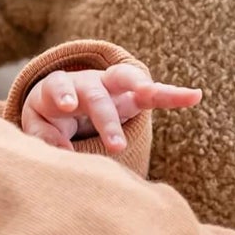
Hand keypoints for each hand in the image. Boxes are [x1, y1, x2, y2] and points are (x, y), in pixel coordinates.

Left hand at [22, 63, 200, 152]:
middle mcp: (88, 82)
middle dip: (106, 119)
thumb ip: (44, 137)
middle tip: (114, 146)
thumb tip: (61, 155)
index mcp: (59, 89)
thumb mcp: (39, 124)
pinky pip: (155, 94)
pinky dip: (173, 95)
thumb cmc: (48, 115)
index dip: (64, 93)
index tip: (69, 105)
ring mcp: (112, 86)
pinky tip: (195, 96)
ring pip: (128, 79)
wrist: (64, 99)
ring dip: (140, 87)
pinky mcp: (133, 95)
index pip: (59, 87)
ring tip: (150, 93)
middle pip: (97, 94)